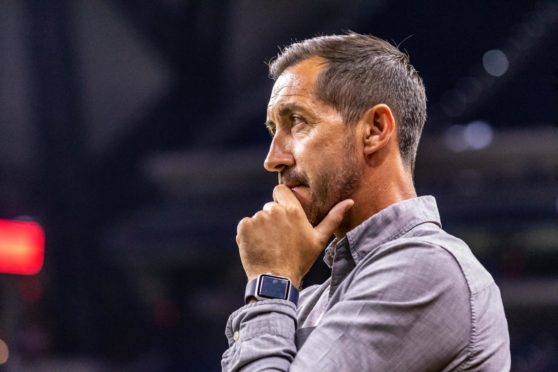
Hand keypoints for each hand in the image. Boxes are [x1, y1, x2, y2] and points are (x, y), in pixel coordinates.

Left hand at [236, 184, 353, 287]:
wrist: (276, 280)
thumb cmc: (300, 260)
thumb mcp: (319, 240)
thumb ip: (333, 218)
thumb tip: (350, 201)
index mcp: (292, 210)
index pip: (280, 190)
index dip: (282, 200)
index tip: (284, 214)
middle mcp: (273, 210)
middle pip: (270, 207)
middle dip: (273, 219)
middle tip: (279, 238)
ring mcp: (257, 218)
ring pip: (258, 217)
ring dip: (261, 228)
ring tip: (269, 246)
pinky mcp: (244, 227)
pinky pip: (245, 225)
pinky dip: (249, 235)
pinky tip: (258, 247)